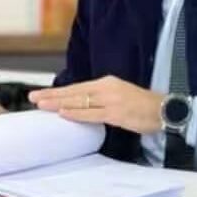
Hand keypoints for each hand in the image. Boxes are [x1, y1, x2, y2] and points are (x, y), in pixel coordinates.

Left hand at [28, 76, 164, 133]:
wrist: (164, 109)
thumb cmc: (143, 105)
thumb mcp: (120, 95)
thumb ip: (102, 98)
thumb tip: (83, 105)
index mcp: (108, 82)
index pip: (78, 87)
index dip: (59, 91)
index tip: (42, 94)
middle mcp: (108, 88)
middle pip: (75, 91)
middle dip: (52, 95)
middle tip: (33, 97)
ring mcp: (112, 100)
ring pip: (80, 101)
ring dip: (59, 103)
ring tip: (41, 104)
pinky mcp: (116, 113)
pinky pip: (92, 113)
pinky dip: (76, 113)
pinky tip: (63, 113)